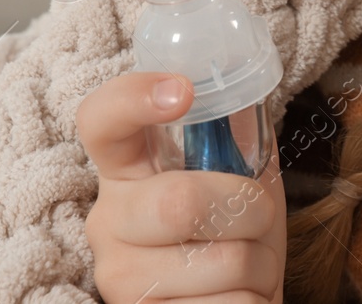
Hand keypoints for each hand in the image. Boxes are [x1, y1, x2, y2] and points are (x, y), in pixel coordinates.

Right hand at [78, 72, 286, 303]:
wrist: (239, 301)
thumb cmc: (239, 231)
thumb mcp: (243, 172)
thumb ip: (240, 132)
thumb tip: (253, 81)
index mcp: (127, 170)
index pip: (100, 120)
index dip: (134, 97)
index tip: (183, 91)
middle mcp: (108, 222)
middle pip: (181, 202)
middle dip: (249, 210)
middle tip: (256, 219)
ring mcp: (119, 277)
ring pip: (222, 261)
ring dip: (261, 264)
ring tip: (247, 267)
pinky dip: (255, 302)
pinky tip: (237, 299)